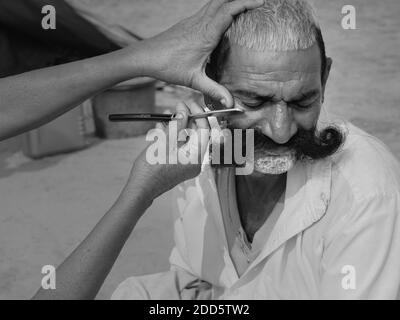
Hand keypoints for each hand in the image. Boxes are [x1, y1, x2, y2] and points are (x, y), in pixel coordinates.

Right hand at [124, 101, 209, 202]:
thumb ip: (177, 125)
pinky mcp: (177, 165)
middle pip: (195, 135)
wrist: (140, 190)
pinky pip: (178, 147)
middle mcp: (194, 162)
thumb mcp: (165, 142)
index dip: (198, 115)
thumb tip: (184, 110)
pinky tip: (161, 128)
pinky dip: (171, 137)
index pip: (204, 131)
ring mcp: (186, 164)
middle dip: (185, 119)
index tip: (189, 104)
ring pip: (185, 140)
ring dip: (176, 127)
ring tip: (166, 115)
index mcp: (196, 157)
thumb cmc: (151, 169)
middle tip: (177, 107)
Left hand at [138, 0, 263, 107]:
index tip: (260, 2)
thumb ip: (213, 90)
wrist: (146, 57)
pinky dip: (219, 7)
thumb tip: (230, 102)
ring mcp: (193, 20)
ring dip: (229, 0)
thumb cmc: (168, 66)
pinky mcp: (187, 23)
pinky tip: (222, 17)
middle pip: (222, 0)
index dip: (246, 3)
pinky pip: (206, 9)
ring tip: (243, 5)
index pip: (228, 10)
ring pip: (214, 2)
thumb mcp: (193, 80)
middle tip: (256, 1)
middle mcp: (200, 23)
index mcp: (206, 34)